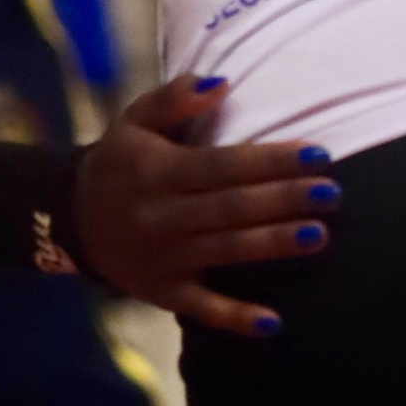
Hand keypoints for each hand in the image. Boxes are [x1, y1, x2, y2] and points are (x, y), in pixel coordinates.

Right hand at [70, 74, 339, 337]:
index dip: (271, 161)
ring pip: (227, 251)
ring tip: (320, 235)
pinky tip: (274, 322)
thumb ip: (175, 98)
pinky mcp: (163, 294)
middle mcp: (163, 217)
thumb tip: (222, 82)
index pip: (224, 165)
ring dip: (274, 245)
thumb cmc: (120, 162)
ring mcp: (164, 260)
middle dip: (285, 200)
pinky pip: (202, 308)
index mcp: (160, 172)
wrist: (73, 220)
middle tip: (333, 193)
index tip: (318, 154)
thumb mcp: (135, 119)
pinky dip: (236, 318)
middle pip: (232, 208)